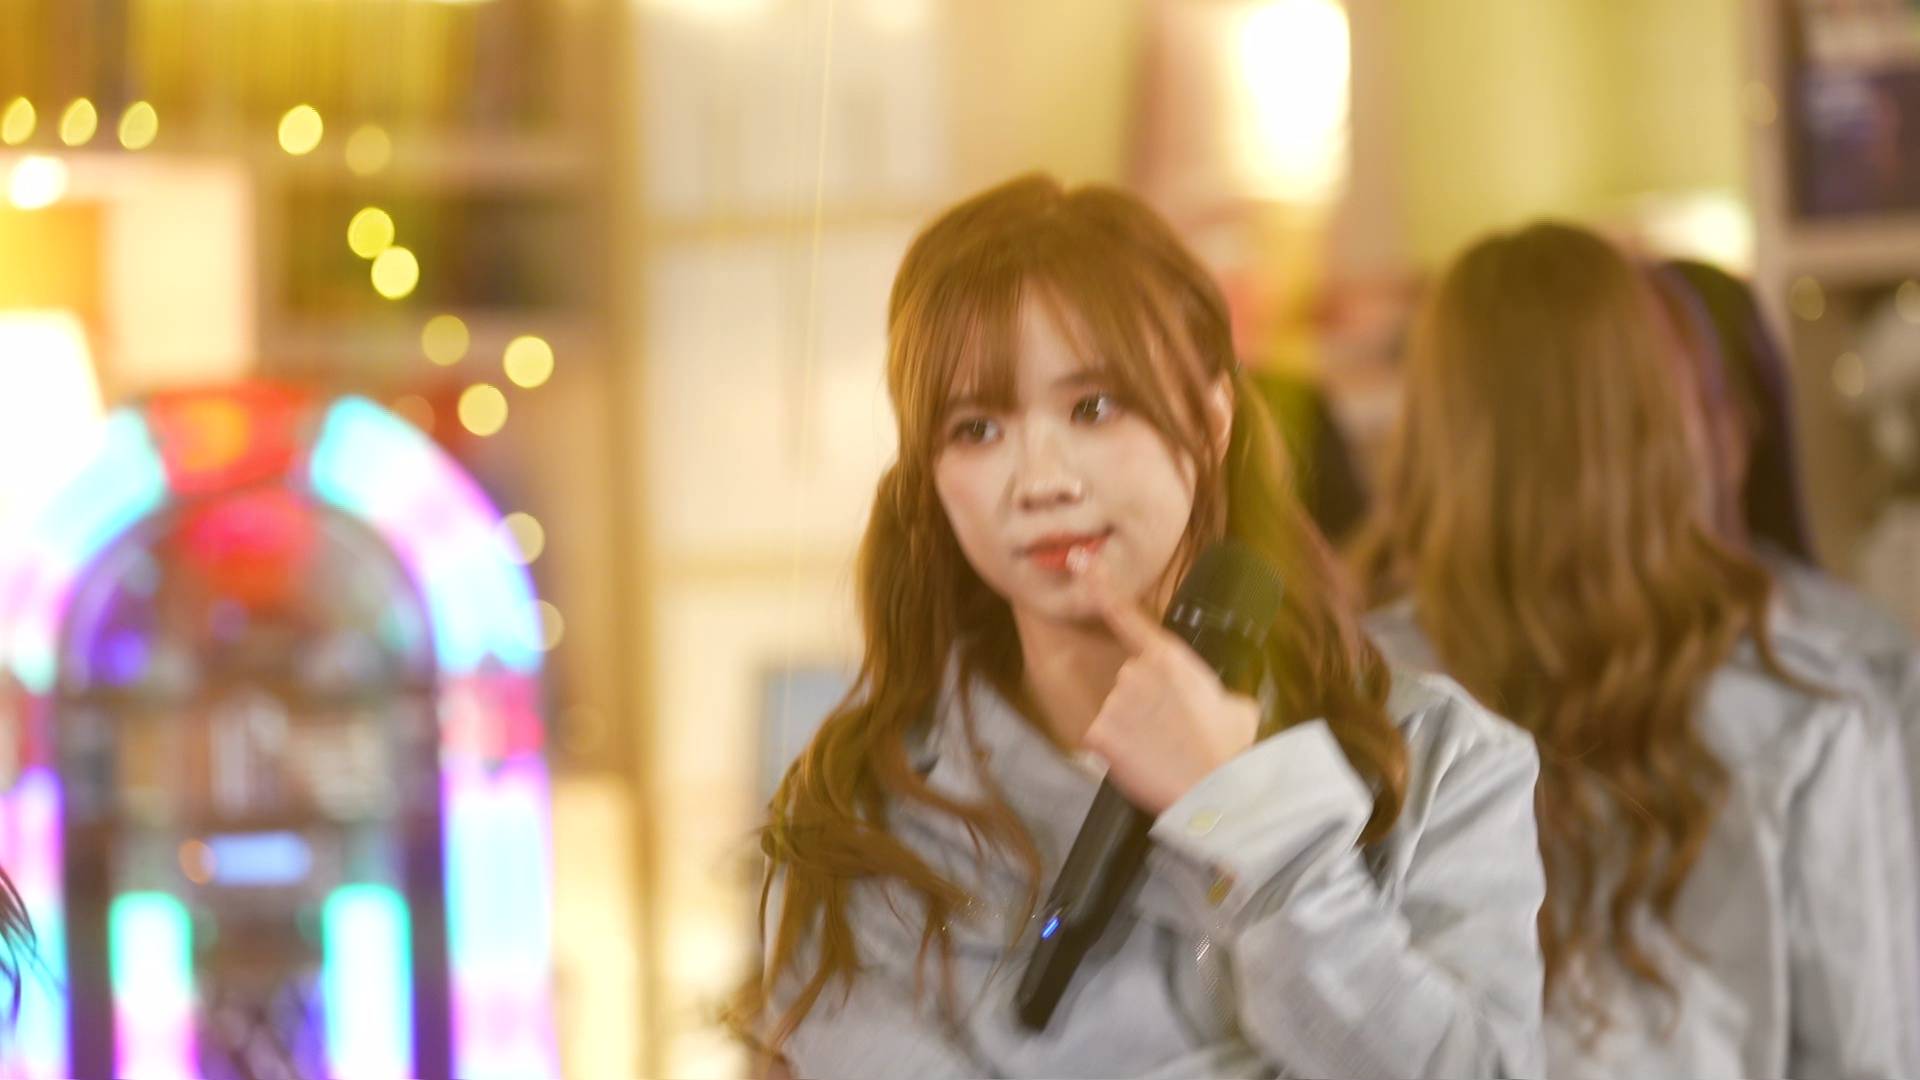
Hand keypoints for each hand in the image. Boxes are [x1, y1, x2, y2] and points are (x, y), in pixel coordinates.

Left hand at [1073, 549, 1260, 815]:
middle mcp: (1135, 671)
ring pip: (1118, 711)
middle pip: (1130, 680)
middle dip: (1147, 703)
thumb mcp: (1236, 703)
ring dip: (1135, 729)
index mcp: (1169, 656)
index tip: (1079, 560)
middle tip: (1176, 730)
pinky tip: (1146, 761)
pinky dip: (1121, 752)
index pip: (1126, 613)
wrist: (1217, 787)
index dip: (1099, 584)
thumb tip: (1218, 700)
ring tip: (1166, 749)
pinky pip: (1105, 738)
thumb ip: (1214, 690)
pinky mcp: (1099, 732)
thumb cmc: (1231, 746)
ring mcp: (1114, 701)